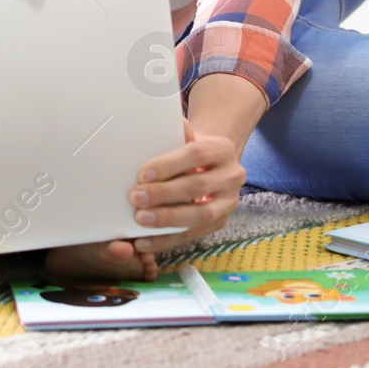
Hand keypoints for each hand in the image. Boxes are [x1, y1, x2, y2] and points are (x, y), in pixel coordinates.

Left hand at [125, 117, 247, 255]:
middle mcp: (232, 176)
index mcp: (222, 149)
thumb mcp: (187, 136)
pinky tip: (145, 242)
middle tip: (136, 198)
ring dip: (168, 219)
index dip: (169, 165)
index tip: (142, 174)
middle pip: (197, 187)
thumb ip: (175, 131)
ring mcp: (229, 202)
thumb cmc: (191, 150)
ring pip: (200, 215)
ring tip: (141, 220)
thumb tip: (152, 125)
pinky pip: (193, 235)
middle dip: (164, 194)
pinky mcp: (221, 223)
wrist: (213, 164)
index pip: (196, 154)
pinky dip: (167, 240)